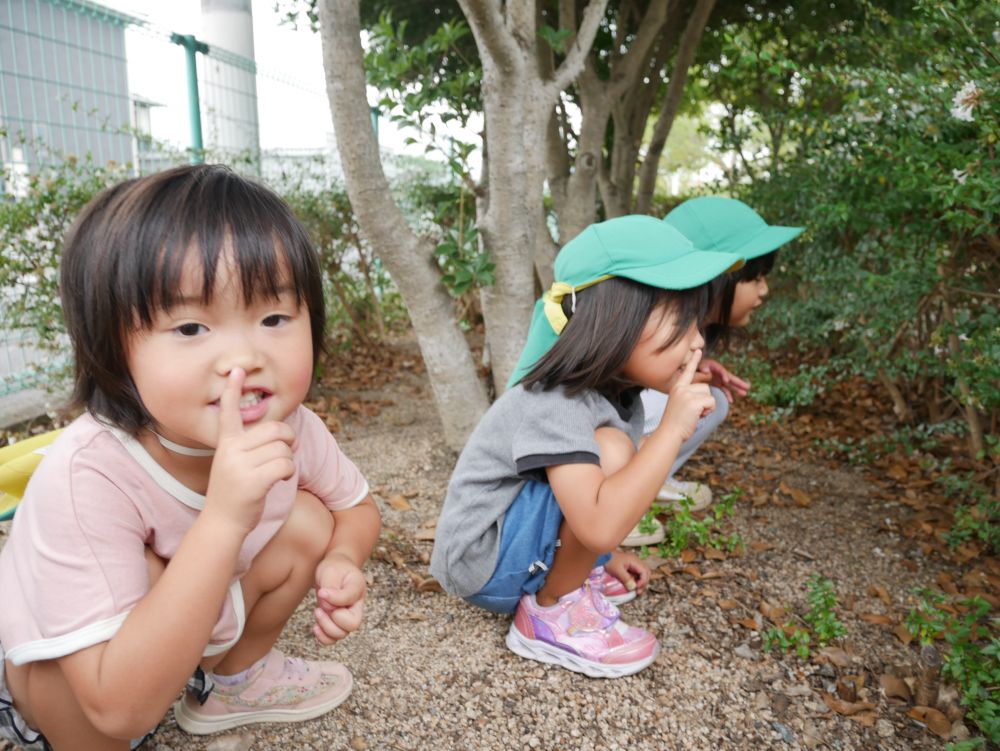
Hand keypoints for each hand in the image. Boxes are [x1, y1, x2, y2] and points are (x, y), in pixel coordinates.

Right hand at [203, 368, 296, 536]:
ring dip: (288, 461)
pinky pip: (286, 464)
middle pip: (276, 430)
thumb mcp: (234, 464)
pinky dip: (289, 472)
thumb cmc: (234, 493)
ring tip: (277, 473)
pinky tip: (282, 480)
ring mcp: (240, 465)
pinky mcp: (253, 480)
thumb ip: (249, 447)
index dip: (233, 390)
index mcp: (226, 443)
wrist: (222, 523)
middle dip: (288, 440)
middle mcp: (231, 450)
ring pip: (284, 449)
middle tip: (284, 453)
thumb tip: (281, 433)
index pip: (229, 412)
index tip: (237, 370)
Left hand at [313, 553, 365, 643]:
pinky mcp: (337, 622)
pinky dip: (323, 638)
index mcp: (358, 589)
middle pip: (352, 625)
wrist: (336, 569)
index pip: (350, 598)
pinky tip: (316, 627)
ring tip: (317, 612)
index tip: (322, 591)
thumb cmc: (335, 568)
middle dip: (333, 619)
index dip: (334, 598)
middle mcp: (356, 606)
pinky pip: (333, 639)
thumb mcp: (331, 570)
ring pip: (342, 634)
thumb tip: (325, 601)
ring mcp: (347, 616)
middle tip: (322, 607)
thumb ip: (330, 586)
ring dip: (326, 627)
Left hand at [605, 550, 649, 594]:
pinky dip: (636, 580)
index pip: (645, 572)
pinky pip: (637, 574)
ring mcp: (634, 563)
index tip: (636, 588)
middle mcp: (636, 561)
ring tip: (635, 590)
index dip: (643, 581)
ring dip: (640, 582)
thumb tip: (634, 587)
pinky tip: (631, 585)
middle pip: (646, 573)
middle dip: (644, 582)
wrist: (602, 555)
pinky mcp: (630, 566)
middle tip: (638, 591)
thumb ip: (626, 579)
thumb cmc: (609, 561)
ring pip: (642, 574)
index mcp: (634, 561)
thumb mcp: (617, 571)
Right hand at [662, 350, 716, 441]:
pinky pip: (711, 402)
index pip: (687, 371)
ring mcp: (687, 394)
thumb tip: (705, 395)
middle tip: (692, 412)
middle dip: (705, 400)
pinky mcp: (694, 401)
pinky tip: (697, 416)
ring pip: (709, 394)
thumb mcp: (681, 405)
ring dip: (707, 406)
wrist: (669, 433)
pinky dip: (708, 411)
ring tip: (694, 414)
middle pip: (705, 386)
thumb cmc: (675, 423)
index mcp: (677, 387)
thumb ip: (690, 396)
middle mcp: (681, 388)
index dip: (694, 360)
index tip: (699, 349)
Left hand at [698, 357, 749, 401]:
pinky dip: (728, 395)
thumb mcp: (698, 366)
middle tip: (747, 387)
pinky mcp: (717, 384)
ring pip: (729, 385)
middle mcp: (719, 373)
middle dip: (738, 382)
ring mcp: (719, 379)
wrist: (691, 371)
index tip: (726, 380)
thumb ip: (702, 368)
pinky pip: (724, 390)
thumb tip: (706, 371)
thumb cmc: (694, 368)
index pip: (721, 371)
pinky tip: (731, 401)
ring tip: (745, 393)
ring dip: (737, 389)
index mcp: (715, 367)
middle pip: (730, 377)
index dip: (724, 375)